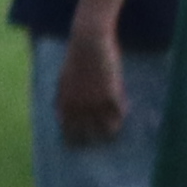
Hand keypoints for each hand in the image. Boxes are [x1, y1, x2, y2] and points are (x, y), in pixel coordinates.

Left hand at [54, 31, 129, 146]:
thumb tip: (60, 114)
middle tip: (101, 140)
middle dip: (94, 139)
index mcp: (64, 104)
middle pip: (87, 134)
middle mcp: (79, 108)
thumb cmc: (75, 57)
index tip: (82, 143)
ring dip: (112, 130)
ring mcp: (96, 103)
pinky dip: (122, 113)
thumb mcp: (62, 79)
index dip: (75, 140)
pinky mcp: (111, 95)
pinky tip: (125, 110)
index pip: (68, 133)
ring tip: (116, 131)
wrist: (89, 42)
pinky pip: (119, 113)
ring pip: (106, 128)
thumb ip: (61, 98)